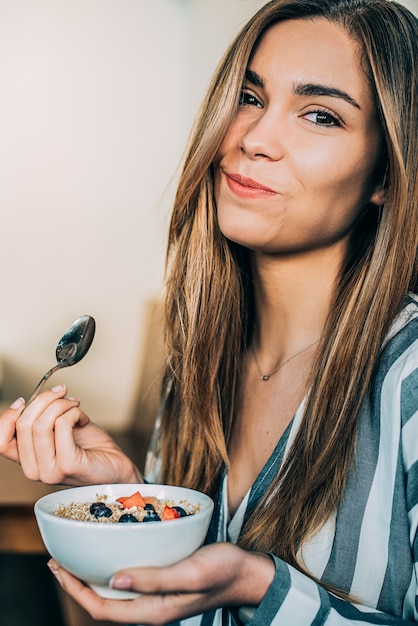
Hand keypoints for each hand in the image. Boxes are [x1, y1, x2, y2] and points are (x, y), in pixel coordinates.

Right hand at [0, 385, 141, 485]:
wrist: (116, 468)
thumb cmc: (91, 449)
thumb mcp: (60, 431)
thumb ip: (43, 420)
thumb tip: (34, 399)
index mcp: (28, 460)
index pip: (1, 440)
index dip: (8, 415)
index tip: (24, 399)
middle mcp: (34, 470)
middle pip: (23, 424)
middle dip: (44, 400)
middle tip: (63, 393)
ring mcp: (49, 471)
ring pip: (42, 424)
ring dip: (62, 404)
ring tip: (75, 405)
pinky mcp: (67, 465)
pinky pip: (62, 425)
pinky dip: (74, 412)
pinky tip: (83, 418)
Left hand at [48, 543, 274, 624]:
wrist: (246, 573)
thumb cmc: (222, 570)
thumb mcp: (190, 572)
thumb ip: (154, 579)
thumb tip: (115, 580)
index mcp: (154, 610)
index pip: (103, 609)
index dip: (76, 591)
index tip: (58, 568)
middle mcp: (150, 607)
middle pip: (103, 602)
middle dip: (76, 584)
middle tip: (58, 559)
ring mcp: (156, 597)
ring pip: (113, 592)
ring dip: (91, 577)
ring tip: (75, 556)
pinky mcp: (162, 584)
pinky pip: (128, 580)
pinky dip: (111, 567)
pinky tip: (109, 551)